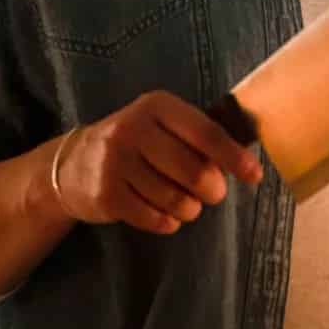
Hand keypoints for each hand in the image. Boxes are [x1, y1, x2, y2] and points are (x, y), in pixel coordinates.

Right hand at [51, 91, 262, 233]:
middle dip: (213, 190)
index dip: (234, 157)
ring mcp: (116, 162)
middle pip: (194, 171)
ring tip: (186, 203)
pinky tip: (165, 214)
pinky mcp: (106, 194)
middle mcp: (134, 129)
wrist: (73, 163)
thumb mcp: (163, 125)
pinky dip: (168, 222)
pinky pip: (154, 219)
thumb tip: (246, 160)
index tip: (254, 176)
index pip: (205, 133)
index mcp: (157, 106)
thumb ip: (200, 136)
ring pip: (176, 199)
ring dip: (190, 208)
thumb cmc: (136, 144)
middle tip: (212, 193)